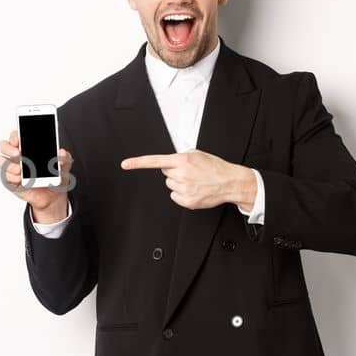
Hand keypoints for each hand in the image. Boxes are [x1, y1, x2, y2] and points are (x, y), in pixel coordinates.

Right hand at [0, 130, 72, 223]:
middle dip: (8, 148)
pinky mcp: (11, 180)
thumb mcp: (63, 164)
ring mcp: (12, 167)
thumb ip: (63, 157)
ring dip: (9, 164)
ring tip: (20, 170)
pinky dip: (12, 177)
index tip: (18, 140)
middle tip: (18, 154)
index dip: (14, 136)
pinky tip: (20, 179)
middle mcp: (17, 155)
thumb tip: (61, 153)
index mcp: (27, 146)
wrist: (54, 194)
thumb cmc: (55, 175)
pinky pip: (5, 176)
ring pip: (0, 160)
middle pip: (3, 145)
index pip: (15, 136)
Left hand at [120, 149, 254, 210]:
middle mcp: (181, 174)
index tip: (125, 164)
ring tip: (194, 181)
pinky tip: (194, 190)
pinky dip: (182, 194)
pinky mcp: (187, 201)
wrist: (230, 182)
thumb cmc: (215, 167)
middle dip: (174, 172)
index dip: (137, 163)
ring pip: (170, 185)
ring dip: (179, 183)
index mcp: (182, 160)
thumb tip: (171, 161)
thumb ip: (181, 156)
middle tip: (189, 172)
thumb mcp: (197, 154)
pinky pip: (175, 196)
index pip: (155, 161)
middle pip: (165, 174)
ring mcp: (183, 189)